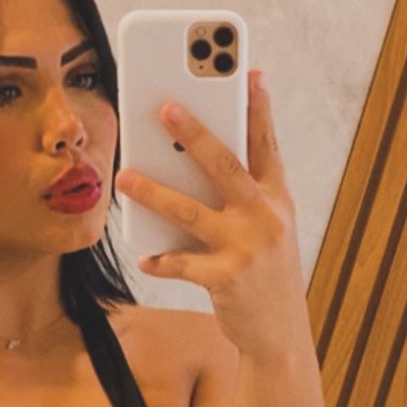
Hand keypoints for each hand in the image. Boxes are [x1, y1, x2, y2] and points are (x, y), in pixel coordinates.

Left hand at [114, 69, 306, 359]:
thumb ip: (243, 195)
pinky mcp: (227, 279)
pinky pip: (183, 264)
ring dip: (154, 192)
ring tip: (126, 178)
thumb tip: (192, 161)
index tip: (250, 72)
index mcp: (278, 199)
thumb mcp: (268, 230)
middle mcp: (266, 218)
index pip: (267, 145)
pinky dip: (161, 260)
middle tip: (165, 106)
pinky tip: (145, 256)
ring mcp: (247, 248)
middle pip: (225, 165)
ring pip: (191, 211)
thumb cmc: (266, 274)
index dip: (259, 108)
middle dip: (194, 133)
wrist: (280, 334)